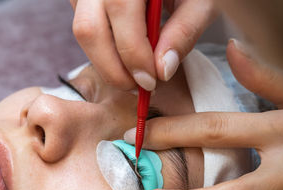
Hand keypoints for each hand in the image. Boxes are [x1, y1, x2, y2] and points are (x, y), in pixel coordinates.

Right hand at [69, 0, 217, 90]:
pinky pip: (84, 29)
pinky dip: (104, 51)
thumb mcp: (200, 2)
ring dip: (106, 62)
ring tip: (134, 75)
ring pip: (82, 32)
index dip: (134, 55)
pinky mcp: (85, 0)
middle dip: (113, 69)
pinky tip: (126, 56)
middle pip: (89, 28)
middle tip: (138, 87)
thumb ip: (184, 32)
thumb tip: (162, 71)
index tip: (151, 81)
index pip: (121, 12)